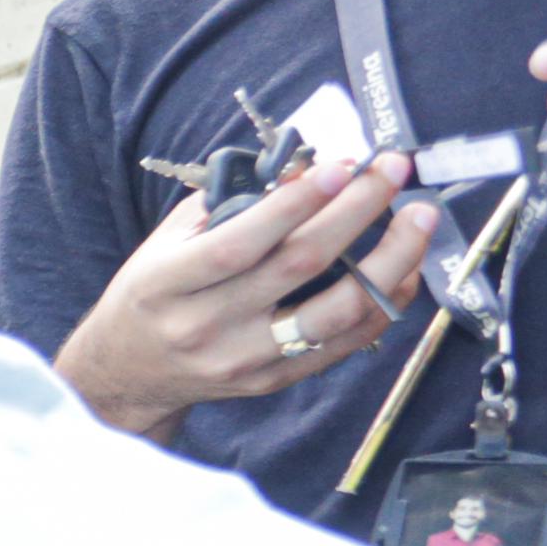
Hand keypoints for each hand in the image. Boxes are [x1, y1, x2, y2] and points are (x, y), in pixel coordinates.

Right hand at [48, 154, 434, 440]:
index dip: (295, 204)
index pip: (239, 244)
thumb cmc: (152, 295)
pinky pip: (344, 342)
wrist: (129, 374)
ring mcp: (243, 359)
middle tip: (393, 172)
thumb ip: (228, 206)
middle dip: (357, 210)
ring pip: (336, 311)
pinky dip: (383, 303)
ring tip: (417, 219)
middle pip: (299, 266)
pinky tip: (402, 268)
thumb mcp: (167, 242)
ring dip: (390, 260)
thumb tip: (305, 171)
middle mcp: (204, 327)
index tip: (341, 165)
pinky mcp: (273, 380)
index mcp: (166, 285)